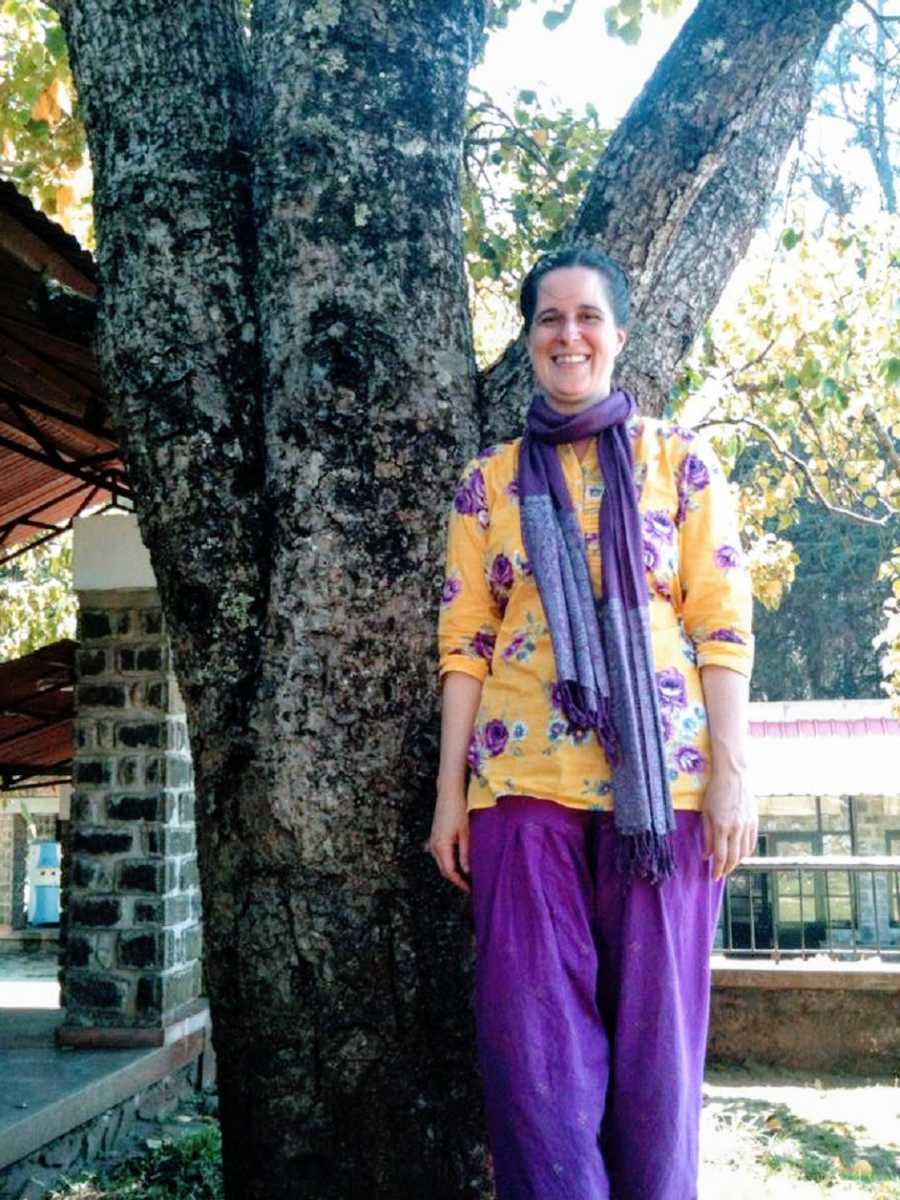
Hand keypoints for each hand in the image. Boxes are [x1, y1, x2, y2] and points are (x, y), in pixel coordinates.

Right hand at [426, 787, 470, 893]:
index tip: (471, 889)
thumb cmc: (459, 810)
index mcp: (441, 846)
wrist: (449, 792)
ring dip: (453, 870)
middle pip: (444, 869)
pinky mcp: (435, 836)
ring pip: (442, 863)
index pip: (449, 872)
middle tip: (471, 886)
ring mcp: (433, 841)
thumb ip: (466, 853)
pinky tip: (460, 862)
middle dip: (456, 879)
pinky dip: (450, 861)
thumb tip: (467, 871)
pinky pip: (442, 855)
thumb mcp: (466, 833)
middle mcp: (434, 846)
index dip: (460, 883)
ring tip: (468, 876)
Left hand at [701, 763, 756, 881]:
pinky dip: (746, 851)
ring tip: (729, 865)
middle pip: (734, 858)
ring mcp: (748, 825)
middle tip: (721, 874)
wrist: (733, 776)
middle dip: (727, 869)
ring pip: (744, 852)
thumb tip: (706, 855)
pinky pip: (752, 843)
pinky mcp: (755, 821)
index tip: (714, 878)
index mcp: (722, 827)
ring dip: (737, 862)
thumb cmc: (714, 792)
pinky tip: (740, 853)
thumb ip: (706, 835)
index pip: (721, 856)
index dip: (717, 870)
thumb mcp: (705, 813)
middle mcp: (736, 828)